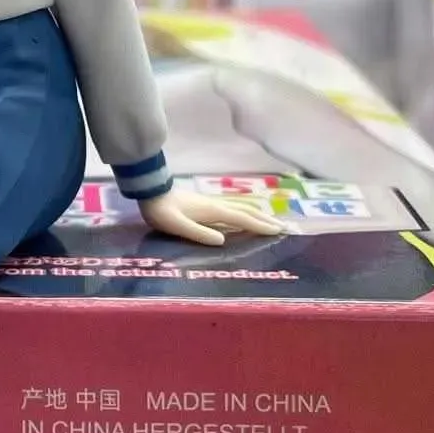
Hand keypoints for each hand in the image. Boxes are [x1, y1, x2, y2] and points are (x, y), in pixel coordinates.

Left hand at [138, 190, 286, 245]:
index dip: (261, 226)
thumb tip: (223, 241)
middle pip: (247, 211)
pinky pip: (232, 207)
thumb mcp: (177, 225)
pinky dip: (245, 211)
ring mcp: (211, 202)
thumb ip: (199, 233)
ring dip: (257, 214)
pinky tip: (243, 215)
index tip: (279, 231)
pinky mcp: (205, 203)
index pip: (243, 219)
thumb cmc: (162, 211)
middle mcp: (216, 204)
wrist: (150, 191)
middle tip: (283, 227)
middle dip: (265, 219)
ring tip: (270, 220)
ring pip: (240, 207)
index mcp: (213, 211)